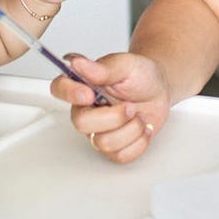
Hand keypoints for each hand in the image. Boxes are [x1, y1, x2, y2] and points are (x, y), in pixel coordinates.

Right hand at [50, 52, 170, 162]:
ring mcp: (98, 130)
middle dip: (113, 117)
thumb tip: (77, 63)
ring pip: (103, 143)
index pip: (59, 88)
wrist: (159, 91)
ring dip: (130, 129)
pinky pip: (120, 155)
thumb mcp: (127, 65)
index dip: (69, 93)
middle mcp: (86, 109)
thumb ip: (103, 68)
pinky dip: (139, 141)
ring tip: (139, 116)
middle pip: (81, 123)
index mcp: (83, 85)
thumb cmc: (141, 76)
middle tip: (130, 107)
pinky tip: (142, 128)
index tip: (88, 94)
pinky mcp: (113, 147)